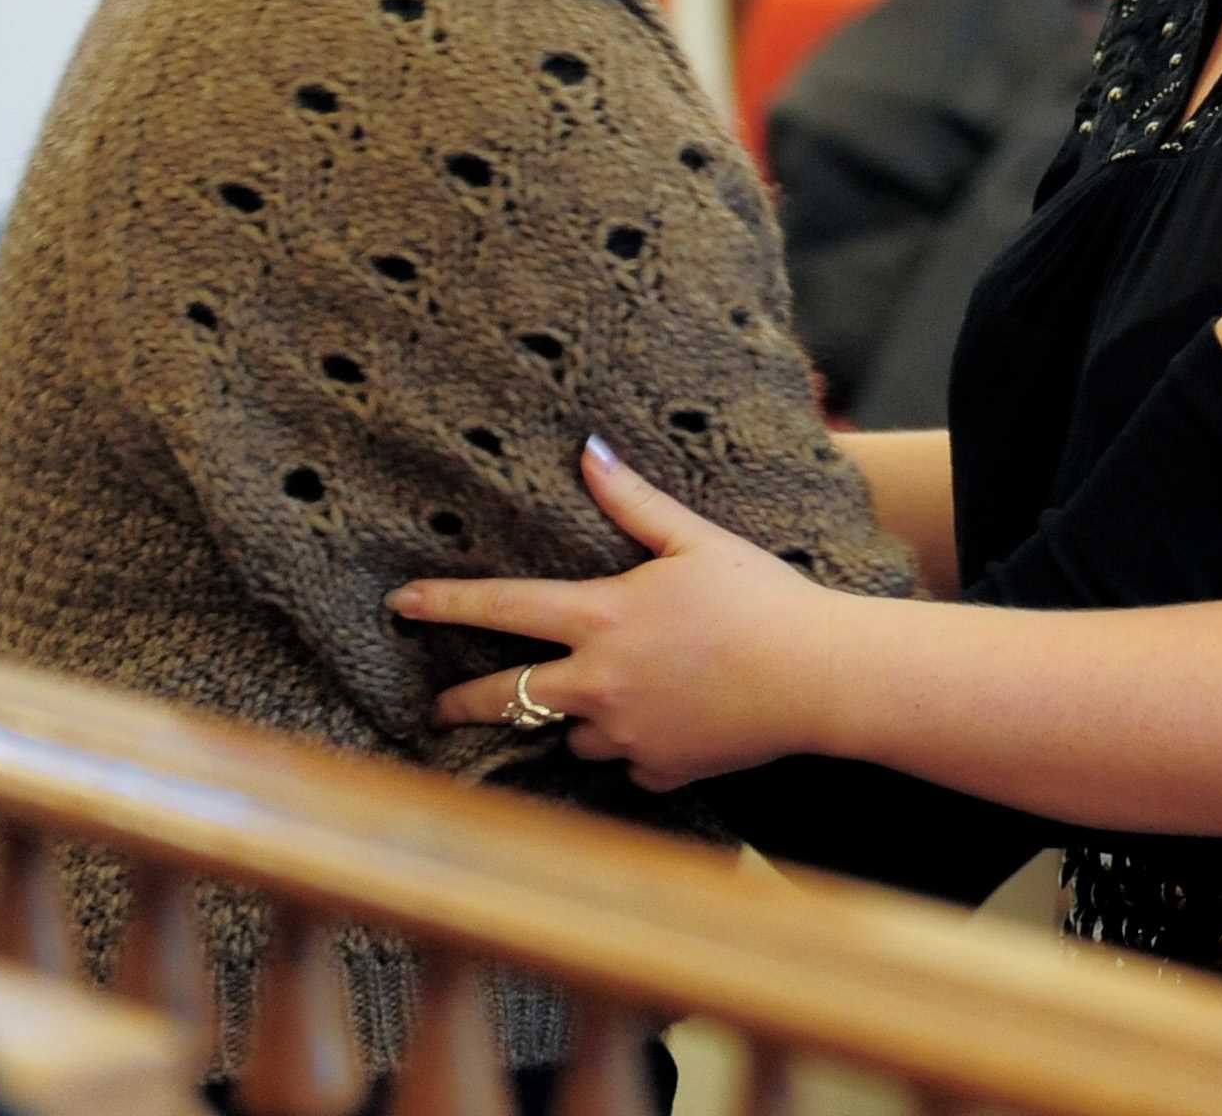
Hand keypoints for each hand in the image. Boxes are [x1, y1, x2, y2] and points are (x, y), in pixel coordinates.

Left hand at [391, 436, 850, 791]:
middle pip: (504, 697)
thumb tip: (589, 450)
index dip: (446, 603)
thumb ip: (634, 502)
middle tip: (437, 708)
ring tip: (607, 702)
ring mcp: (626, 734)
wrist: (820, 677)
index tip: (401, 604)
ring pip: (572, 734)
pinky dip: (637, 749)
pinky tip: (669, 725)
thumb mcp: (696, 539)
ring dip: (577, 720)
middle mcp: (599, 682)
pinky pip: (629, 764)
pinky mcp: (660, 771)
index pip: (504, 608)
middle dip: (463, 703)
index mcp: (603, 618)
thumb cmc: (762, 598)